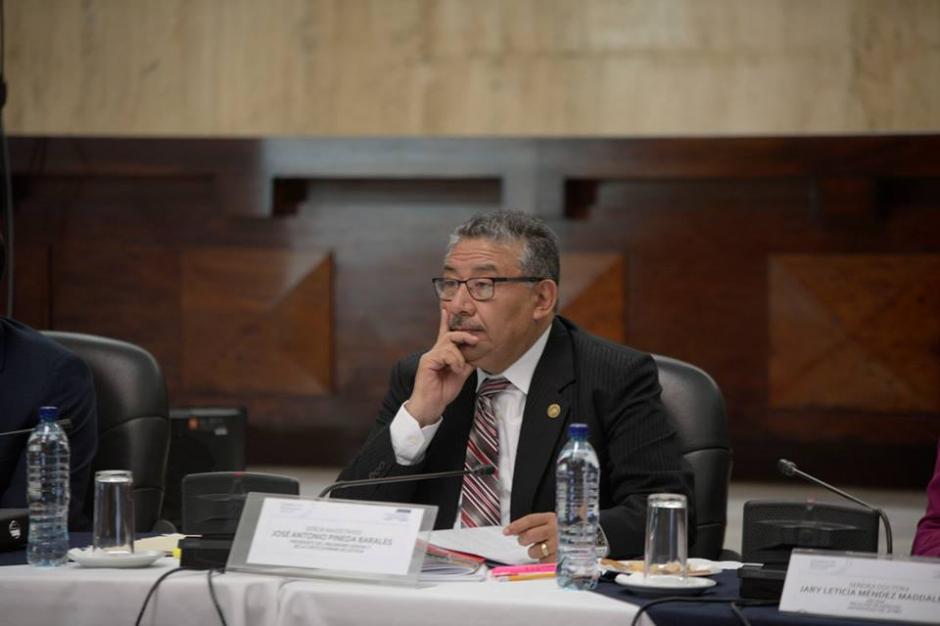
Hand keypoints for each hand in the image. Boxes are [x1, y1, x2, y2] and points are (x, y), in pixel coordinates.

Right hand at [405, 308, 478, 425]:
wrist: (430, 406)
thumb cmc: (442, 393)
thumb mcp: (459, 376)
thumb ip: (466, 364)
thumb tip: (476, 355)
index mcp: (441, 355)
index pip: (444, 335)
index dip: (445, 321)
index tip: (445, 309)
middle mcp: (434, 353)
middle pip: (450, 335)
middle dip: (464, 335)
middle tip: (475, 340)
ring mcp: (429, 356)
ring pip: (449, 345)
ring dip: (459, 357)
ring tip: (459, 369)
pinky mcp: (427, 361)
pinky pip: (445, 354)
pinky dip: (454, 361)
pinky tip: (454, 370)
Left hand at [504, 512, 557, 562]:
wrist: (579, 542)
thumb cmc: (559, 533)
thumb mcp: (548, 524)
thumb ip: (532, 525)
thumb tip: (513, 531)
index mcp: (551, 518)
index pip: (530, 520)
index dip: (516, 525)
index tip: (506, 531)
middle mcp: (555, 530)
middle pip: (530, 534)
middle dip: (523, 539)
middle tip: (524, 541)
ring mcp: (558, 545)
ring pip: (534, 551)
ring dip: (533, 552)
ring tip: (540, 549)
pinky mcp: (559, 559)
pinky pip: (542, 562)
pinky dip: (541, 560)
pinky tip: (546, 555)